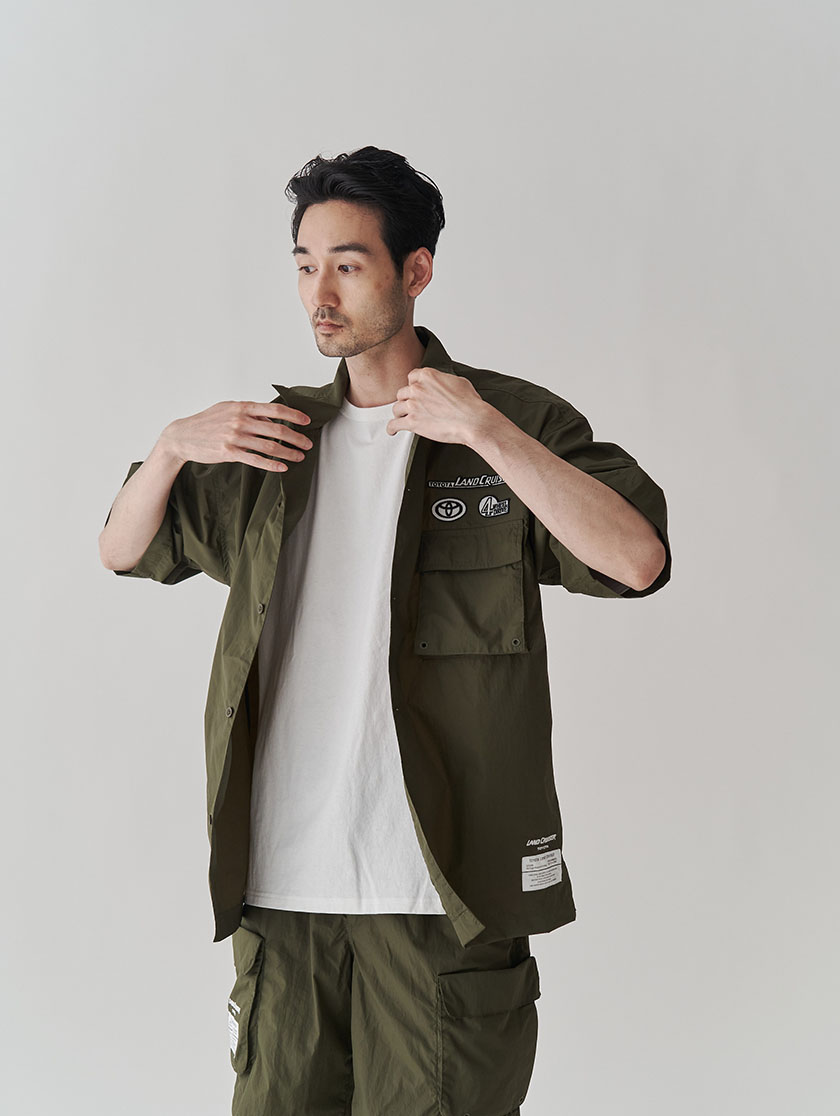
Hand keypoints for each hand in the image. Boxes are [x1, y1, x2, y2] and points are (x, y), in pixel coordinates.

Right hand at [158, 401, 313, 471]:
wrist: (182, 436)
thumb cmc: (206, 422)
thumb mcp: (227, 409)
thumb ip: (248, 411)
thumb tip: (270, 415)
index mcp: (242, 407)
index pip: (275, 409)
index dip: (294, 415)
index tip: (307, 422)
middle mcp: (240, 421)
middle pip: (276, 429)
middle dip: (296, 437)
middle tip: (308, 444)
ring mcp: (235, 437)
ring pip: (269, 446)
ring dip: (288, 452)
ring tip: (299, 456)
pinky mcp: (229, 453)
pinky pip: (256, 460)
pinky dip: (271, 464)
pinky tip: (282, 467)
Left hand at [385, 367, 492, 443]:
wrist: (472, 421)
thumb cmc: (470, 404)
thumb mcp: (458, 382)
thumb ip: (444, 380)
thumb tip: (442, 384)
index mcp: (427, 376)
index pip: (412, 377)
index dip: (413, 385)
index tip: (415, 392)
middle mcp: (417, 388)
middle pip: (402, 393)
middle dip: (406, 400)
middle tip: (411, 406)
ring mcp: (413, 405)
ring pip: (396, 408)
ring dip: (400, 413)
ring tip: (402, 418)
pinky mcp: (412, 422)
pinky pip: (394, 424)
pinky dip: (392, 428)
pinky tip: (392, 430)